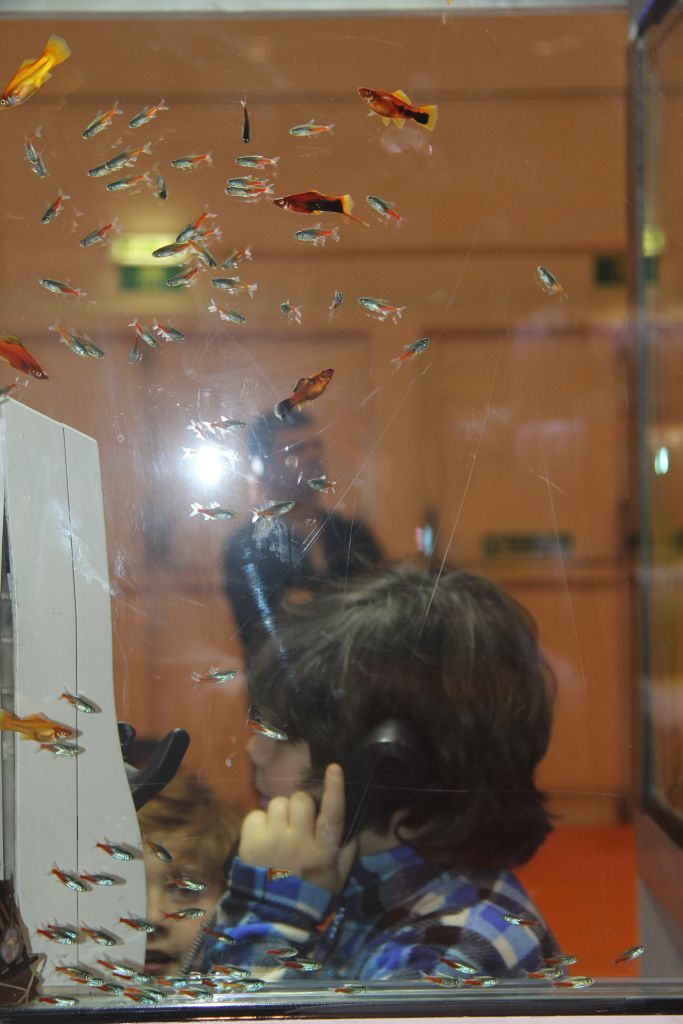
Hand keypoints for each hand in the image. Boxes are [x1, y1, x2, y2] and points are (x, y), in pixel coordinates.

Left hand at [238, 764, 357, 893]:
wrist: (274, 918)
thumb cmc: (310, 896)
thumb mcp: (337, 879)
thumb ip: (348, 852)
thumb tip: (354, 827)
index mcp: (323, 851)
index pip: (332, 814)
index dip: (334, 789)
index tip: (334, 767)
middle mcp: (299, 842)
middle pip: (301, 800)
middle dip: (300, 806)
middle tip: (297, 822)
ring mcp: (273, 841)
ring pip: (278, 803)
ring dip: (279, 814)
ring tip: (279, 832)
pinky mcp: (251, 844)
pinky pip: (255, 815)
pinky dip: (259, 823)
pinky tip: (262, 839)